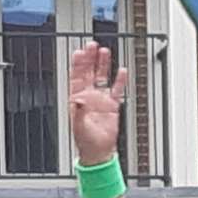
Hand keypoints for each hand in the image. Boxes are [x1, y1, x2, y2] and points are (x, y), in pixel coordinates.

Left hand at [69, 43, 126, 165]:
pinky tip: (121, 71)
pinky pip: (116, 90)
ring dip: (103, 65)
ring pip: (102, 77)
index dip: (78, 64)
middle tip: (93, 45)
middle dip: (90, 58)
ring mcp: (100, 99)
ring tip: (105, 52)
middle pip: (89, 72)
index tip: (80, 51)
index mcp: (77, 98)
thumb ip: (79, 111)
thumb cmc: (85, 141)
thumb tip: (78, 100)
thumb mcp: (78, 126)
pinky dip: (119, 81)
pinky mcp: (112, 106)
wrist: (98, 151)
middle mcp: (88, 96)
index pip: (76, 76)